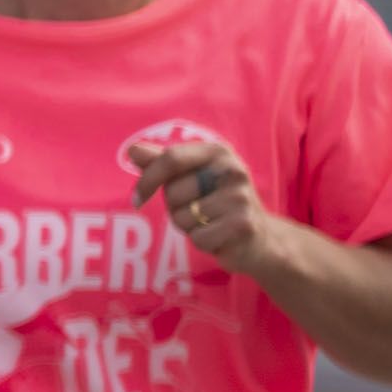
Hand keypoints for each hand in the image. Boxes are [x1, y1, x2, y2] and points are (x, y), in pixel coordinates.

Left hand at [130, 135, 274, 277]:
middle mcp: (233, 170)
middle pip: (173, 192)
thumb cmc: (215, 204)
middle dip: (176, 208)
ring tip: (210, 223)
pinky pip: (197, 238)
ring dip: (189, 227)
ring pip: (182, 217)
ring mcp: (241, 197)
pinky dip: (202, 242)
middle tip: (199, 210)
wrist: (259, 238)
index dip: (147, 180)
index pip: (170, 158)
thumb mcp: (190, 178)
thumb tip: (133, 149)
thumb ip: (162, 164)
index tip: (137, 199)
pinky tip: (219, 237)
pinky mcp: (243, 225)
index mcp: (218, 152)